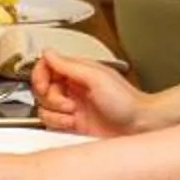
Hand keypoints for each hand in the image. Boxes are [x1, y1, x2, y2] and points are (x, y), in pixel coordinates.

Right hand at [32, 51, 146, 137]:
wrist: (139, 126)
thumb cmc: (127, 102)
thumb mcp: (96, 77)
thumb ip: (69, 65)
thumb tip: (48, 53)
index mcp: (78, 71)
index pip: (47, 66)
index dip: (40, 74)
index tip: (43, 83)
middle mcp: (72, 88)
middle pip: (41, 88)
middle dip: (50, 96)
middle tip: (66, 102)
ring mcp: (72, 106)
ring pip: (44, 106)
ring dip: (55, 112)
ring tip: (73, 113)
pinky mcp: (72, 124)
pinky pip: (52, 122)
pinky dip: (58, 123)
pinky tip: (72, 123)